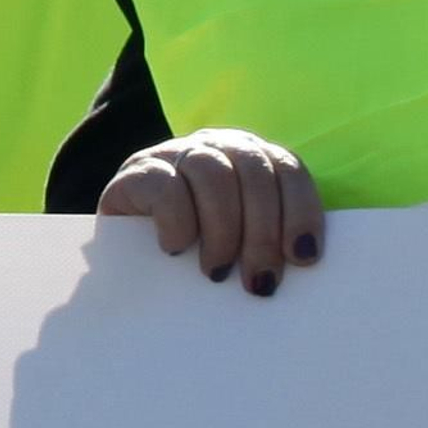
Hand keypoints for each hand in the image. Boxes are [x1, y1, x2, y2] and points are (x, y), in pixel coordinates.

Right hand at [98, 130, 324, 296]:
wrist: (124, 247)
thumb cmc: (195, 248)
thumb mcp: (237, 238)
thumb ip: (266, 239)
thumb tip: (301, 264)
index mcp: (252, 156)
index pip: (288, 170)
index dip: (301, 211)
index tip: (303, 257)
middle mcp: (218, 145)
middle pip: (255, 173)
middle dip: (263, 233)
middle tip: (259, 281)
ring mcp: (177, 153)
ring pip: (214, 174)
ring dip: (223, 229)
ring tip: (217, 271)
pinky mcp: (139, 171)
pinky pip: (166, 186)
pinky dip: (178, 221)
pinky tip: (176, 249)